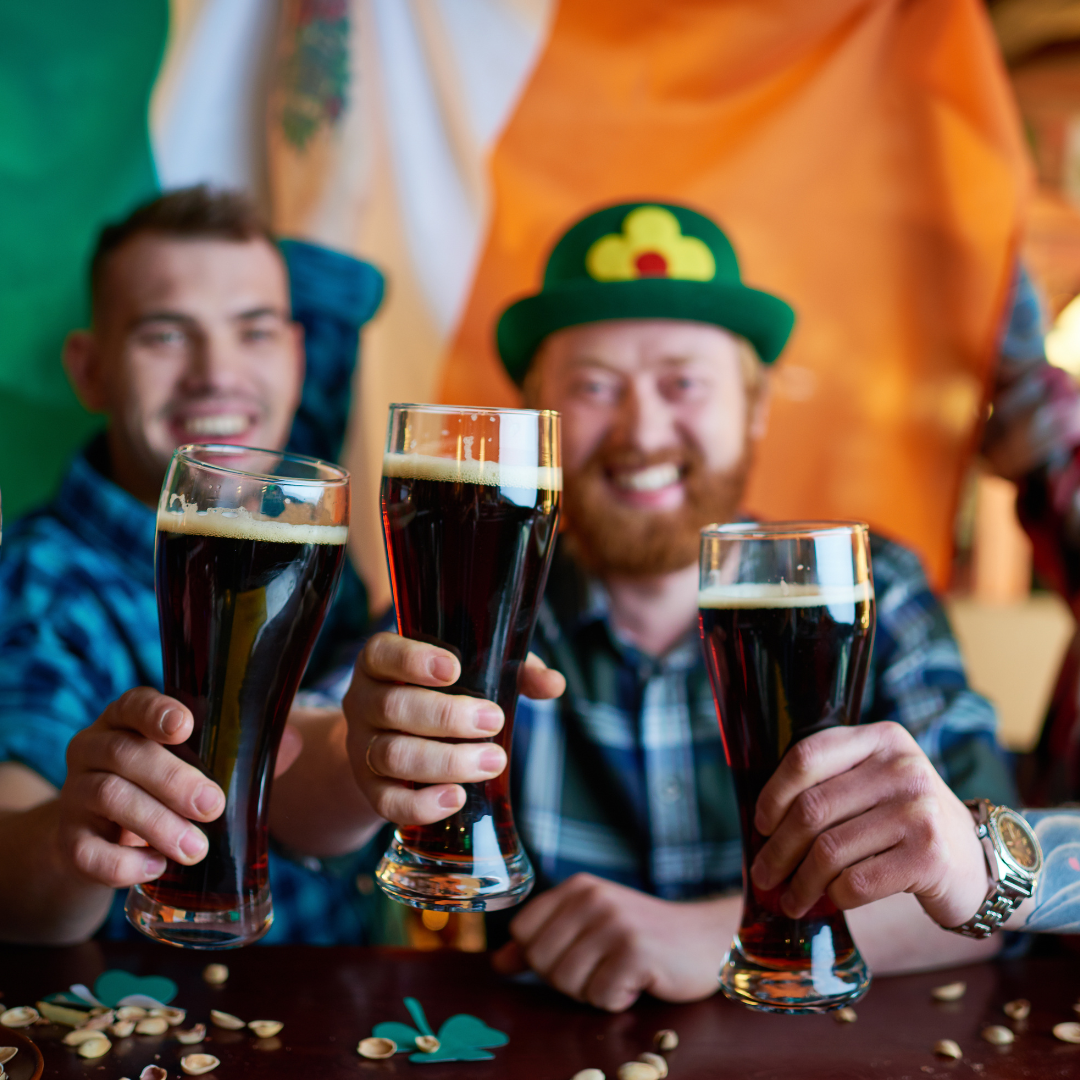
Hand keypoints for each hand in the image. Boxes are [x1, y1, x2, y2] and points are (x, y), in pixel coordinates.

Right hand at [57, 689, 226, 887]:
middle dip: (173, 780)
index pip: (134, 703)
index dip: (157, 712)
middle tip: (213, 806)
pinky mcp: (66, 840)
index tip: (185, 726)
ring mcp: (75, 794)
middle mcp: (93, 749)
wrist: (102, 842)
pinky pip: (85, 851)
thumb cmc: (163, 790)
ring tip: (196, 849)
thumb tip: (295, 742)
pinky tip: (156, 867)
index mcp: (126, 721)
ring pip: (108, 798)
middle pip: (125, 754)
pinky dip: (122, 863)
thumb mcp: (197, 766)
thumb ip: (241, 754)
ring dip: (157, 824)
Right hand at [342, 632, 563, 825]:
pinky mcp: (370, 789)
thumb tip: (553, 683)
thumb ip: (513, 671)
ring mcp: (362, 747)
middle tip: (494, 721)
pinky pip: (387, 802)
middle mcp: (363, 701)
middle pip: (394, 707)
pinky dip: (422, 804)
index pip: (383, 653)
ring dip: (446, 760)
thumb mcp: (471, 673)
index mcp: (381, 663)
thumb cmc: (439, 696)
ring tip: (492, 761)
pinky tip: (456, 797)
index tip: (453, 669)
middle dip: (447, 716)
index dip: (413, 660)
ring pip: (393, 755)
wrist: (391, 741)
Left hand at [491, 874, 735, 1011]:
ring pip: (569, 984)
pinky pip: (601, 997)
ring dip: (595, 992)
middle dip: (570, 979)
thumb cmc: (642, 937)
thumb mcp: (589, 928)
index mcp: (576, 886)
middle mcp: (593, 897)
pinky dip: (619, 1000)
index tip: (578, 953)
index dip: (543, 956)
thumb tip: (498, 963)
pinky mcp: (636, 951)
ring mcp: (615, 922)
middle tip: (605, 966)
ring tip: (622, 972)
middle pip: (542, 961)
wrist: (706, 939)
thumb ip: (542, 941)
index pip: (523, 932)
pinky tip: (640, 981)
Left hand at [750, 721, 989, 928]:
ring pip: (829, 851)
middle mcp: (902, 767)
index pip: (806, 757)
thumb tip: (762, 824)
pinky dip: (834, 896)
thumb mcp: (876, 783)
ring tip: (790, 899)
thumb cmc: (907, 823)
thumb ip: (831, 784)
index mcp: (881, 739)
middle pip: (811, 808)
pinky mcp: (929, 857)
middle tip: (763, 874)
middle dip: (778, 849)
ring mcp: (919, 811)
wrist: (978, 862)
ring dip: (800, 882)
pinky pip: (856, 882)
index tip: (761, 825)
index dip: (773, 794)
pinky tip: (830, 901)